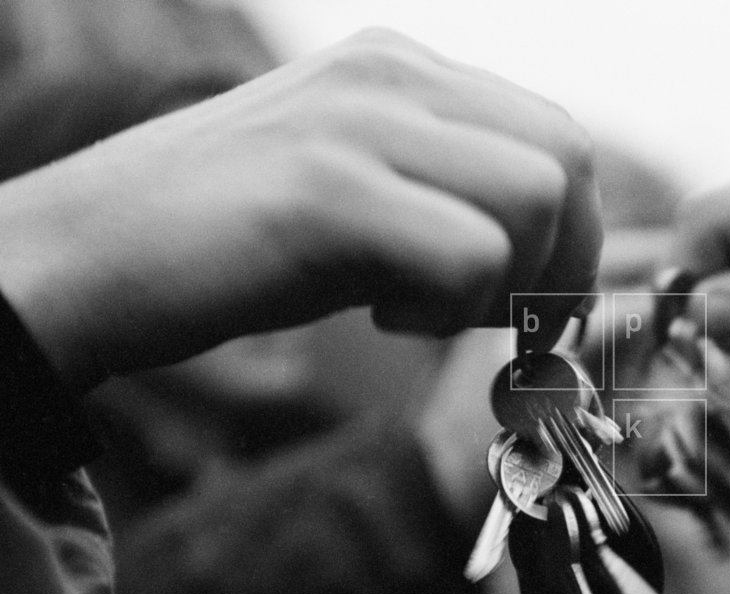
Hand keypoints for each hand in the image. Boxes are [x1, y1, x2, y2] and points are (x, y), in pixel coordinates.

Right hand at [0, 28, 599, 389]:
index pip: (558, 139)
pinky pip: (472, 254)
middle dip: (562, 264)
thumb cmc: (234, 242)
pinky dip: (450, 311)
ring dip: (505, 285)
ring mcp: (358, 123)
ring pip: (538, 198)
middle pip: (567, 161)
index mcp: (402, 69)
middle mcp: (391, 75)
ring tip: (419, 310)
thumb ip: (446, 196)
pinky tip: (382, 316)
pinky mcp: (327, 190)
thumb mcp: (359, 192)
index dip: (571, 237)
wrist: (88, 258)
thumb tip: (548, 260)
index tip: (529, 301)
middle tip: (496, 320)